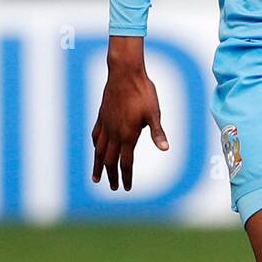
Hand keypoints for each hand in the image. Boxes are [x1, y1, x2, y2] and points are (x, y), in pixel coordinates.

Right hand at [91, 37, 168, 190]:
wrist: (125, 73)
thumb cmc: (143, 92)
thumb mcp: (154, 113)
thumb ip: (158, 133)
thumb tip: (165, 149)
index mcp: (128, 135)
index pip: (126, 162)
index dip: (126, 177)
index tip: (126, 188)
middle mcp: (114, 133)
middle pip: (110, 160)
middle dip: (112, 176)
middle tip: (114, 188)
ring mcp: (106, 125)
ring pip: (99, 151)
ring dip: (98, 166)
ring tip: (96, 178)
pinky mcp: (102, 116)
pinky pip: (96, 136)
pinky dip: (96, 147)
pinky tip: (96, 150)